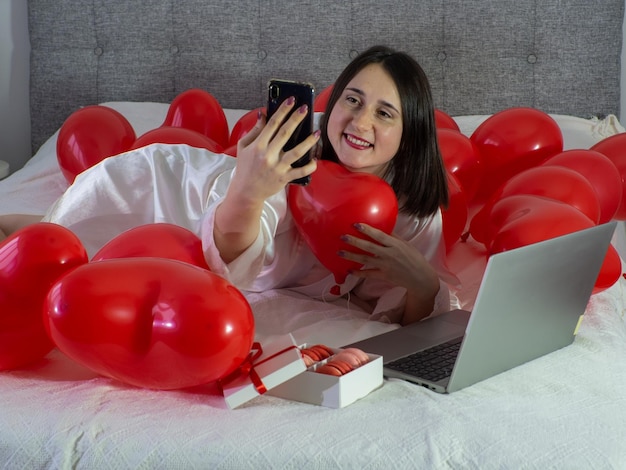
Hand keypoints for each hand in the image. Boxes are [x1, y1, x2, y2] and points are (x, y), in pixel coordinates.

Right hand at [214, 98, 318, 263]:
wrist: (246, 191)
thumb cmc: (245, 167)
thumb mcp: (243, 146)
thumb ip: (254, 130)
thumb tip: (263, 114)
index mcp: (258, 145)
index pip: (272, 124)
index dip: (282, 110)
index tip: (291, 100)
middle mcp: (268, 155)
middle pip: (285, 134)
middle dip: (296, 119)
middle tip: (305, 108)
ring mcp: (277, 168)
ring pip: (296, 152)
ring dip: (308, 142)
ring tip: (317, 133)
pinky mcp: (284, 179)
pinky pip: (300, 172)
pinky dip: (309, 167)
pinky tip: (315, 160)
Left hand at [339, 223, 440, 323]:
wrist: (420, 278)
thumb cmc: (414, 259)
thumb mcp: (406, 245)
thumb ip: (393, 237)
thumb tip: (381, 227)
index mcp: (395, 245)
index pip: (379, 236)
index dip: (367, 230)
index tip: (356, 224)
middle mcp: (389, 255)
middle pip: (369, 247)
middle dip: (355, 241)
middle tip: (343, 236)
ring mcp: (385, 266)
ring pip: (365, 260)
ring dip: (352, 256)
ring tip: (340, 252)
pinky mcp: (384, 276)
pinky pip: (368, 274)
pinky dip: (359, 272)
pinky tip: (349, 270)